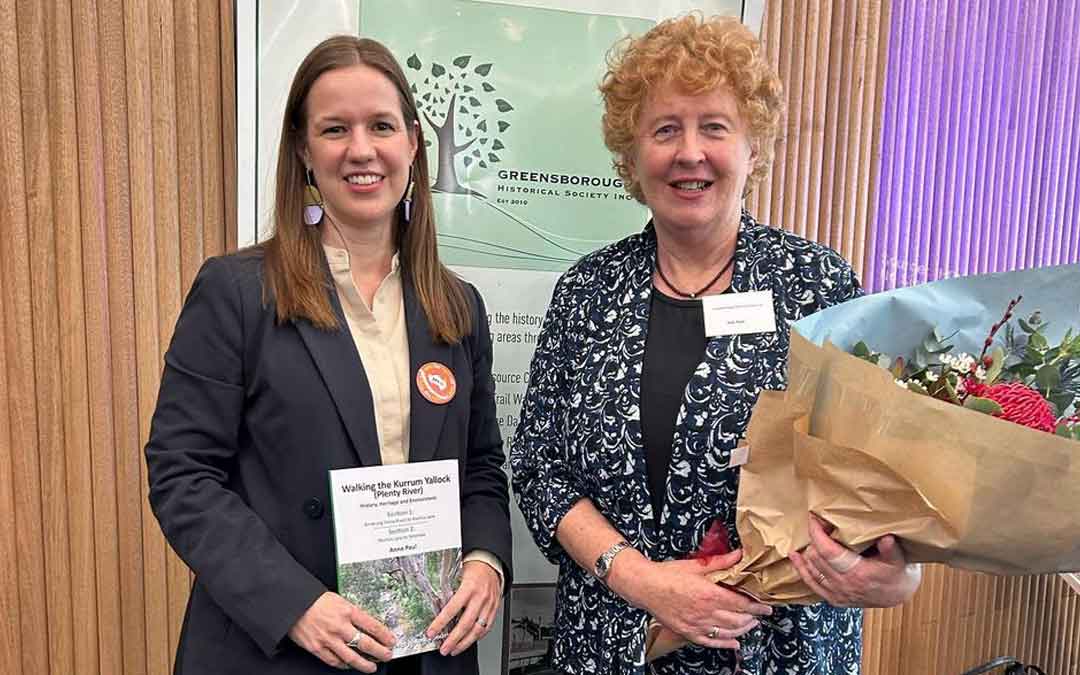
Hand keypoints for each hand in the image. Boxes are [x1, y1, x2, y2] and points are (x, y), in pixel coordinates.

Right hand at [288, 592, 395, 671]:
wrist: (293, 605)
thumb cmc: (315, 600)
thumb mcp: (339, 600)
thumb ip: (352, 613)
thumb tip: (367, 625)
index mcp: (348, 611)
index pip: (373, 626)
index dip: (385, 636)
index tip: (391, 640)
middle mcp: (340, 626)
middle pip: (366, 644)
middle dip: (380, 652)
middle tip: (387, 655)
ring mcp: (328, 639)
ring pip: (352, 657)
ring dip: (365, 664)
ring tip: (372, 667)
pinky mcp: (317, 648)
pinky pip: (335, 661)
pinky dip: (344, 665)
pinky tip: (350, 665)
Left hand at [426, 560, 501, 656]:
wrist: (491, 565)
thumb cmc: (473, 569)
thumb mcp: (458, 574)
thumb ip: (448, 589)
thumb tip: (434, 604)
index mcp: (468, 587)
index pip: (452, 609)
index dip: (440, 623)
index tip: (431, 632)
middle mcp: (480, 598)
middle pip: (466, 624)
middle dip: (453, 640)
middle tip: (444, 648)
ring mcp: (489, 605)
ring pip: (477, 630)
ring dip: (464, 643)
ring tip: (454, 650)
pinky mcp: (494, 610)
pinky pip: (486, 628)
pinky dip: (477, 637)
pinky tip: (468, 641)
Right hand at [612, 549, 772, 649]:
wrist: (644, 585)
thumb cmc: (668, 574)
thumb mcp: (696, 565)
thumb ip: (720, 562)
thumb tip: (739, 554)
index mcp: (710, 594)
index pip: (742, 604)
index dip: (757, 607)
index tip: (766, 608)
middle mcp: (706, 612)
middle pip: (738, 620)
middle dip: (752, 619)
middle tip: (759, 616)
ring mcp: (697, 625)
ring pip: (727, 632)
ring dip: (742, 630)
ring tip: (750, 626)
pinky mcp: (688, 632)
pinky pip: (711, 642)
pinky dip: (725, 644)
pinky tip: (734, 643)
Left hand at [790, 515, 921, 607]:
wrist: (899, 595)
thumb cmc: (898, 573)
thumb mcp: (899, 559)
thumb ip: (890, 549)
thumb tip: (886, 538)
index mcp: (858, 573)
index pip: (828, 551)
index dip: (817, 533)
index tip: (814, 518)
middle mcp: (844, 585)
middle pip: (817, 558)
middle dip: (814, 538)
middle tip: (818, 524)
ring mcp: (838, 594)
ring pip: (811, 570)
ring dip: (807, 552)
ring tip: (809, 536)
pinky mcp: (834, 599)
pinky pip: (812, 584)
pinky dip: (801, 570)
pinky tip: (795, 557)